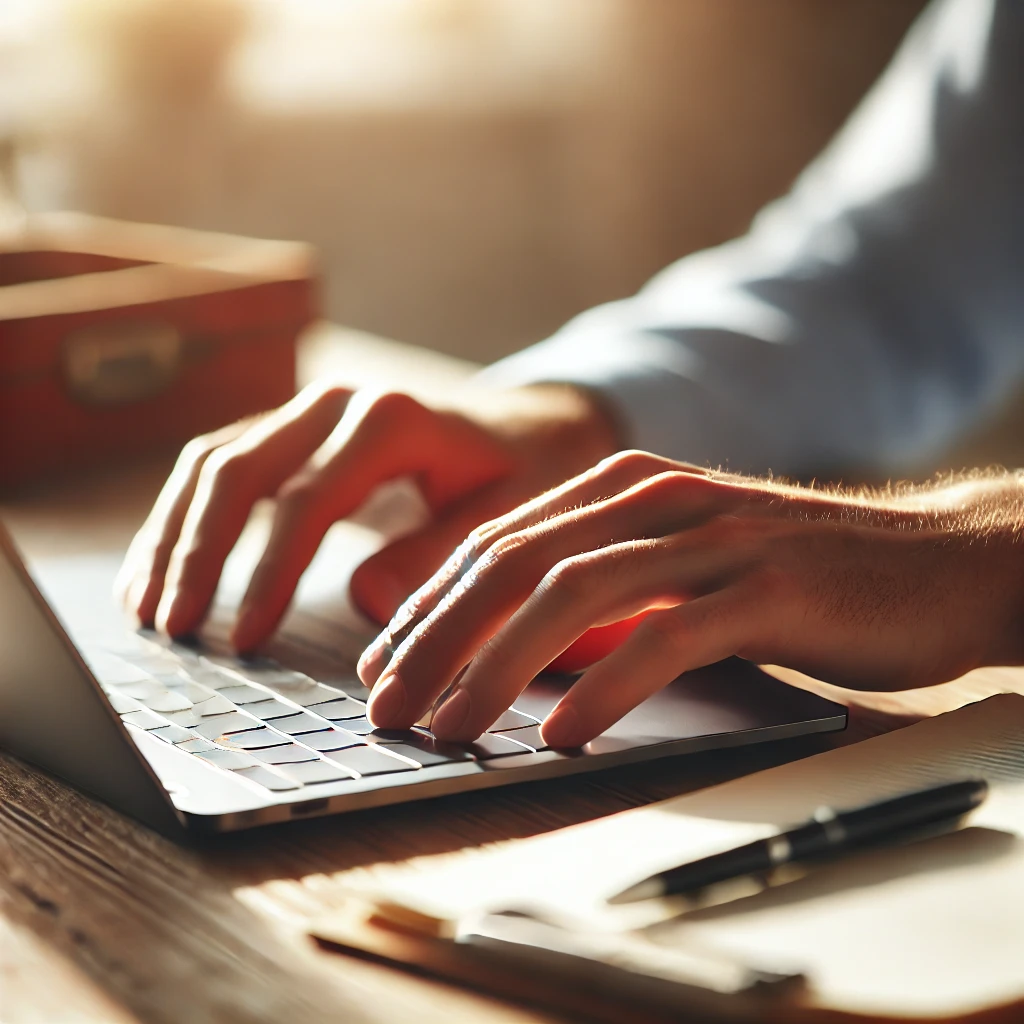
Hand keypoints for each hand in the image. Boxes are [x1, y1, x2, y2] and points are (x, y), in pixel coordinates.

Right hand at [115, 380, 619, 648]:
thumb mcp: (505, 514)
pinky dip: (185, 517)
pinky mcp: (294, 431)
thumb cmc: (523, 472)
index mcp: (391, 420)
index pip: (308, 499)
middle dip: (198, 554)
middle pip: (239, 470)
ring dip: (174, 535)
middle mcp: (337, 403)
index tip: (243, 640)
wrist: (528, 427)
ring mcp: (309, 411)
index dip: (269, 572)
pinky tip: (162, 569)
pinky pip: (221, 464)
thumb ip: (439, 553)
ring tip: (146, 609)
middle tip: (173, 629)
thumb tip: (363, 600)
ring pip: (214, 462)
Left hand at [357, 453, 1023, 746]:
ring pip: (572, 595)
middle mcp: (656, 499)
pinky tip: (561, 735)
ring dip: (495, 667)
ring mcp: (713, 539)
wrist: (935, 558)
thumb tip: (516, 649)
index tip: (384, 665)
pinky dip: (604, 687)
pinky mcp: (768, 589)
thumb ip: (608, 584)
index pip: (497, 543)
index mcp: (624, 486)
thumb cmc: (795, 573)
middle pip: (513, 564)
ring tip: (450, 727)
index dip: (427, 605)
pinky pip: (665, 637)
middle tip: (387, 706)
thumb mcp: (684, 561)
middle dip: (436, 638)